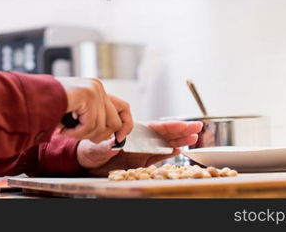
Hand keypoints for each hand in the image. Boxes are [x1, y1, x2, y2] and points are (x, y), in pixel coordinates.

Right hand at [55, 78, 132, 142]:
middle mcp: (98, 87)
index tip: (119, 139)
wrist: (31, 98)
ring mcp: (94, 90)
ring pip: (102, 127)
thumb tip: (116, 139)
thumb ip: (94, 120)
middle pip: (115, 122)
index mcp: (96, 90)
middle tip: (79, 135)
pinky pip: (90, 126)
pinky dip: (76, 133)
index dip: (126, 125)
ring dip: (82, 135)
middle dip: (99, 136)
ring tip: (67, 130)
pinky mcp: (88, 95)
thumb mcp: (76, 114)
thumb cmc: (48, 107)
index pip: (124, 107)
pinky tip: (64, 129)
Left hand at [76, 121, 202, 176]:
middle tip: (197, 127)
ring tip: (195, 137)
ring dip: (180, 140)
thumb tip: (111, 144)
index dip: (169, 126)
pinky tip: (180, 149)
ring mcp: (143, 149)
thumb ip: (104, 146)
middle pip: (164, 133)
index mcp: (132, 132)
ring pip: (165, 143)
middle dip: (181, 129)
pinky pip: (159, 155)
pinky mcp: (143, 160)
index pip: (154, 128)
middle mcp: (140, 139)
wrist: (88, 161)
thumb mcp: (95, 146)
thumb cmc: (90, 148)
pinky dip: (170, 152)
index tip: (182, 124)